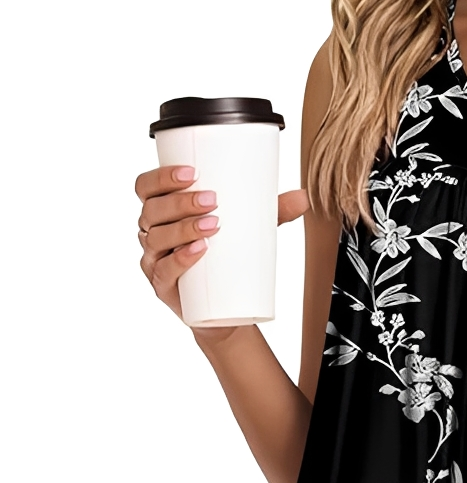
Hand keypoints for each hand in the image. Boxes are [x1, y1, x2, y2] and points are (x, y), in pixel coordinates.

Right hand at [133, 163, 307, 335]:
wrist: (224, 310)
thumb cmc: (227, 261)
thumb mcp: (250, 233)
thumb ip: (273, 213)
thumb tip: (303, 197)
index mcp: (163, 212)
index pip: (147, 187)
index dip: (161, 176)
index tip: (192, 172)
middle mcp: (152, 234)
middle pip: (152, 210)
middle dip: (180, 201)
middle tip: (213, 199)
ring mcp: (154, 261)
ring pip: (158, 238)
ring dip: (183, 228)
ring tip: (213, 225)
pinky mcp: (162, 287)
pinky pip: (164, 270)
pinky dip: (180, 259)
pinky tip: (198, 251)